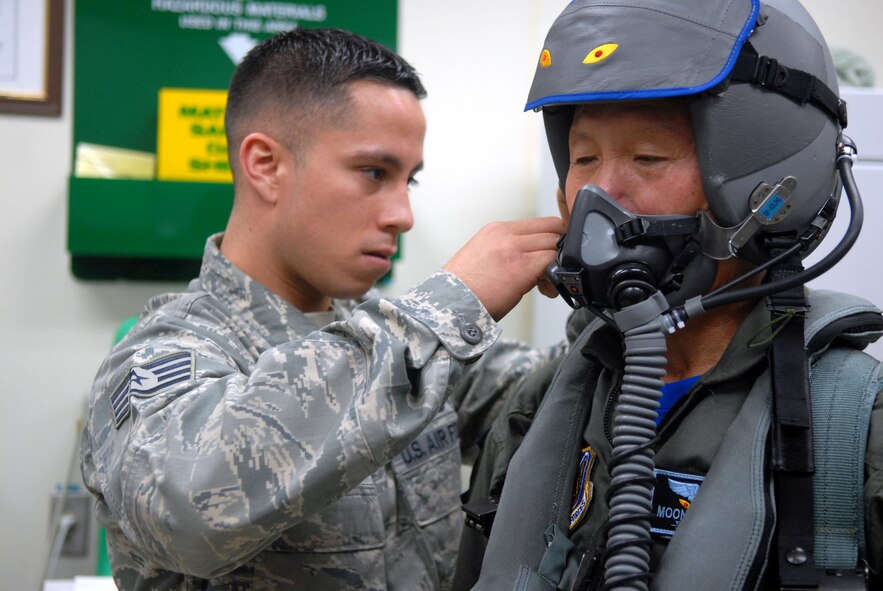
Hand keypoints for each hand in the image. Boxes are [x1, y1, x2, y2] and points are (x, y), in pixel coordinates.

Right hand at [443, 216, 564, 320]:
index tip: (549, 255)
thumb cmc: (464, 288)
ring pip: (554, 244)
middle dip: (558, 249)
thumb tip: (532, 257)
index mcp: (496, 230)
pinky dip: (555, 275)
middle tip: (551, 271)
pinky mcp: (522, 267)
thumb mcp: (482, 256)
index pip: (539, 223)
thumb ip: (508, 249)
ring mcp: (514, 248)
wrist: (449, 304)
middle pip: (551, 229)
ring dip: (557, 263)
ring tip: (545, 285)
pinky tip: (545, 289)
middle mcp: (506, 234)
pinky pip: (552, 261)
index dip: (551, 238)